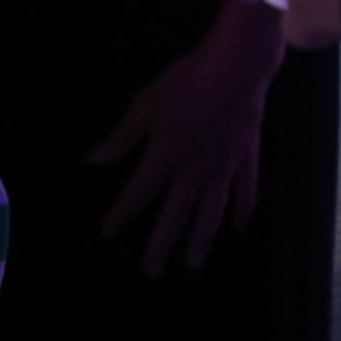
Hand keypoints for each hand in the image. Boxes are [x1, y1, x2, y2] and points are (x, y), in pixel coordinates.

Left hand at [91, 0, 281, 275]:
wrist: (236, 68)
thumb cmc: (185, 82)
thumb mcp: (145, 105)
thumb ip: (121, 137)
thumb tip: (93, 160)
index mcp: (166, 156)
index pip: (138, 193)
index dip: (121, 213)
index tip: (108, 230)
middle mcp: (195, 169)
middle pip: (175, 215)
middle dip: (161, 245)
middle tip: (151, 272)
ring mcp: (224, 167)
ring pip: (211, 212)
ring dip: (200, 240)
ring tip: (192, 263)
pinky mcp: (246, 158)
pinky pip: (245, 192)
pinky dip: (241, 211)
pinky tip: (236, 228)